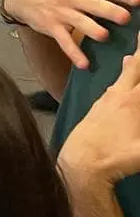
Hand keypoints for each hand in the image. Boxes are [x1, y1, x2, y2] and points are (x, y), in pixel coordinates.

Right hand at [2, 0, 137, 68]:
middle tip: (125, 18)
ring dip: (93, 31)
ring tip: (104, 37)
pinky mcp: (51, 27)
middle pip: (94, 5)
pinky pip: (64, 42)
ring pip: (80, 23)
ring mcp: (60, 12)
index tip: (137, 0)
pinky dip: (74, 54)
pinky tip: (85, 64)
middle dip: (110, 12)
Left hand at [59, 51, 139, 187]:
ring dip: (131, 65)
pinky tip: (119, 84)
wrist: (81, 161)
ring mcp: (106, 101)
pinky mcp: (98, 109)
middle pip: (134, 68)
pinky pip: (113, 87)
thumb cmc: (116, 157)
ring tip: (132, 55)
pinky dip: (120, 80)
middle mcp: (119, 96)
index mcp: (133, 102)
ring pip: (122, 77)